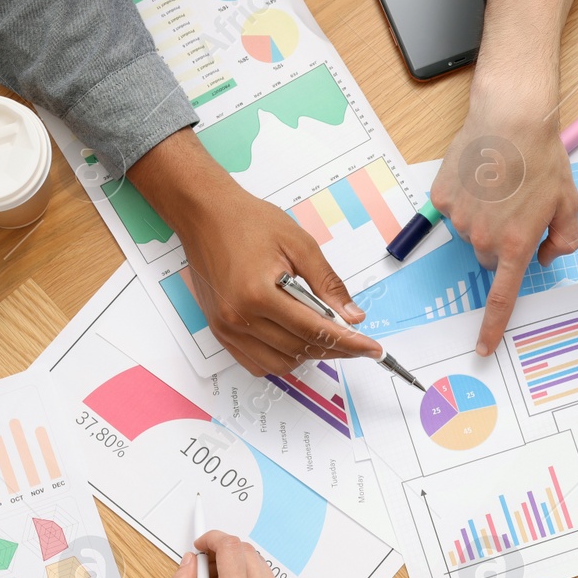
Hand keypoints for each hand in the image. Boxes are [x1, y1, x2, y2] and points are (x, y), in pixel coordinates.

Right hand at [129, 130, 382, 375]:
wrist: (205, 214)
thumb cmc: (248, 222)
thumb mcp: (300, 245)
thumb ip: (328, 284)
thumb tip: (352, 316)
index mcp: (257, 294)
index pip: (314, 330)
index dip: (348, 342)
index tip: (372, 349)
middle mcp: (237, 317)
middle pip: (299, 349)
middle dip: (335, 349)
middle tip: (358, 342)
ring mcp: (226, 327)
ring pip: (278, 363)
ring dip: (308, 355)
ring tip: (328, 338)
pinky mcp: (220, 330)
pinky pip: (255, 362)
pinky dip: (281, 358)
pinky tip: (297, 342)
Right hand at [431, 100, 577, 355]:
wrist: (510, 118)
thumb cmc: (542, 158)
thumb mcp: (568, 203)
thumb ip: (563, 240)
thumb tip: (546, 258)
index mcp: (515, 245)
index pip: (501, 298)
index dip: (491, 326)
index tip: (483, 348)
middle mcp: (482, 238)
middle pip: (489, 257)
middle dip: (502, 242)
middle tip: (516, 208)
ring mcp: (459, 218)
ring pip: (471, 233)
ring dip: (484, 218)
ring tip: (499, 184)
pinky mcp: (442, 198)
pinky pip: (453, 210)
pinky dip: (466, 198)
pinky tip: (480, 176)